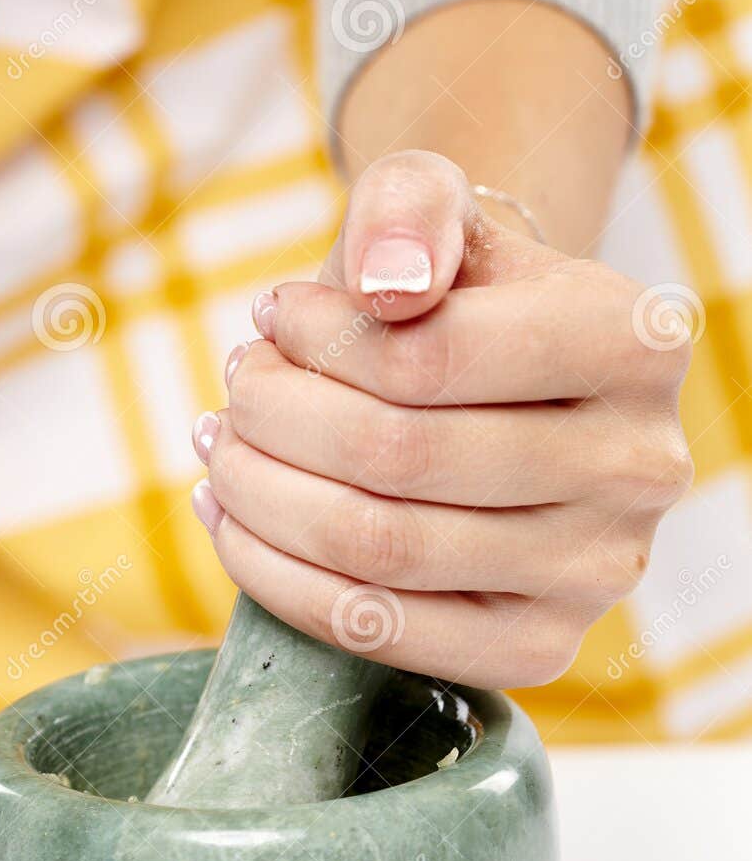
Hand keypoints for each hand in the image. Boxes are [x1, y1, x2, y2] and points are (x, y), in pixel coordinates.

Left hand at [190, 151, 693, 688]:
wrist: (505, 400)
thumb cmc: (459, 299)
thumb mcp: (438, 214)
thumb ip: (408, 209)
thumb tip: (385, 284)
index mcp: (635, 344)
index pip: (431, 358)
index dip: (318, 341)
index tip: (271, 319)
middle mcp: (638, 466)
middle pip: (396, 457)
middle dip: (277, 418)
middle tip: (235, 392)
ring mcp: (595, 573)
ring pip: (377, 546)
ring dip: (262, 496)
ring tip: (223, 451)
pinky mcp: (539, 651)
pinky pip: (375, 630)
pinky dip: (277, 578)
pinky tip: (235, 523)